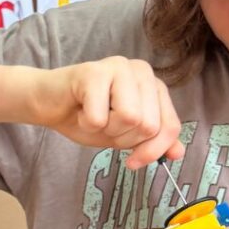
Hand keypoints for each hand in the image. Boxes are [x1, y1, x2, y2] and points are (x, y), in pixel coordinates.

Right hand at [34, 57, 183, 168]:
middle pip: (149, 125)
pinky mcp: (93, 72)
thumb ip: (154, 142)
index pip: (170, 126)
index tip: (133, 161)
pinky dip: (87, 124)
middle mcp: (142, 71)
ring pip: (130, 118)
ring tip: (95, 116)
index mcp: (154, 86)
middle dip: (123, 138)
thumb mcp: (127, 136)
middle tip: (105, 125)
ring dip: (107, 129)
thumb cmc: (89, 116)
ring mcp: (119, 67)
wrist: (50, 105)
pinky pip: (100, 117)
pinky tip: (81, 111)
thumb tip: (178, 153)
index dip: (153, 151)